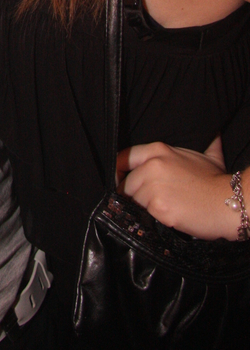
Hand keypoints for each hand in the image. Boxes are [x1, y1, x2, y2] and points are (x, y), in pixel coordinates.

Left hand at [115, 136, 238, 239]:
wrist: (229, 203)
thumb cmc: (217, 181)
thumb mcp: (208, 156)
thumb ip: (205, 143)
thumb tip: (214, 132)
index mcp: (158, 150)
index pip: (123, 157)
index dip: (120, 171)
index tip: (122, 180)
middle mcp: (152, 166)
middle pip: (126, 183)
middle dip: (135, 194)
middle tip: (151, 200)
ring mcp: (153, 187)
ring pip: (134, 200)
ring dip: (144, 207)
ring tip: (165, 206)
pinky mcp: (158, 207)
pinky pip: (145, 213)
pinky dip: (154, 217)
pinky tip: (169, 214)